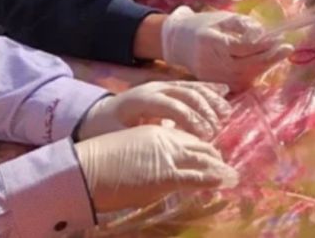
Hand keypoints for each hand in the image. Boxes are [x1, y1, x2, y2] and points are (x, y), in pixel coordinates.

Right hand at [75, 124, 237, 213]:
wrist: (82, 170)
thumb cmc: (97, 163)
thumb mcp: (129, 149)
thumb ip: (148, 154)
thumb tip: (157, 167)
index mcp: (157, 132)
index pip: (188, 138)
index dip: (202, 148)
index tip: (210, 157)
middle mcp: (167, 140)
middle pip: (200, 147)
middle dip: (214, 158)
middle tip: (225, 167)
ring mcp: (168, 157)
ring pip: (203, 160)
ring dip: (219, 169)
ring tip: (232, 175)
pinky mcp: (166, 176)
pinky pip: (196, 177)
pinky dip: (213, 179)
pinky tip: (226, 181)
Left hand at [78, 82, 230, 140]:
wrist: (98, 113)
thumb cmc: (106, 128)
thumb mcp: (117, 136)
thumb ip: (140, 140)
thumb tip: (165, 151)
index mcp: (142, 100)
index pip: (172, 107)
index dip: (191, 120)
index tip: (204, 137)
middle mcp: (155, 88)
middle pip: (187, 94)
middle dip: (205, 112)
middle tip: (216, 131)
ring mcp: (164, 84)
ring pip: (193, 87)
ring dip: (212, 100)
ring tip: (226, 115)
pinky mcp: (169, 86)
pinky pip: (193, 84)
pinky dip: (210, 89)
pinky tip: (225, 93)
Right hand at [161, 7, 290, 89]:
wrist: (178, 41)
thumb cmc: (204, 25)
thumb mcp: (223, 18)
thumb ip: (245, 26)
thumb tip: (266, 35)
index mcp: (210, 42)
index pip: (240, 47)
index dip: (262, 45)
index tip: (280, 38)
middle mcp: (208, 63)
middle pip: (244, 66)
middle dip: (268, 59)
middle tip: (286, 49)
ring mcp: (209, 77)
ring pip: (242, 78)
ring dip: (263, 67)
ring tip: (278, 55)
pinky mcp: (212, 84)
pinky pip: (237, 83)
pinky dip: (253, 74)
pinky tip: (263, 64)